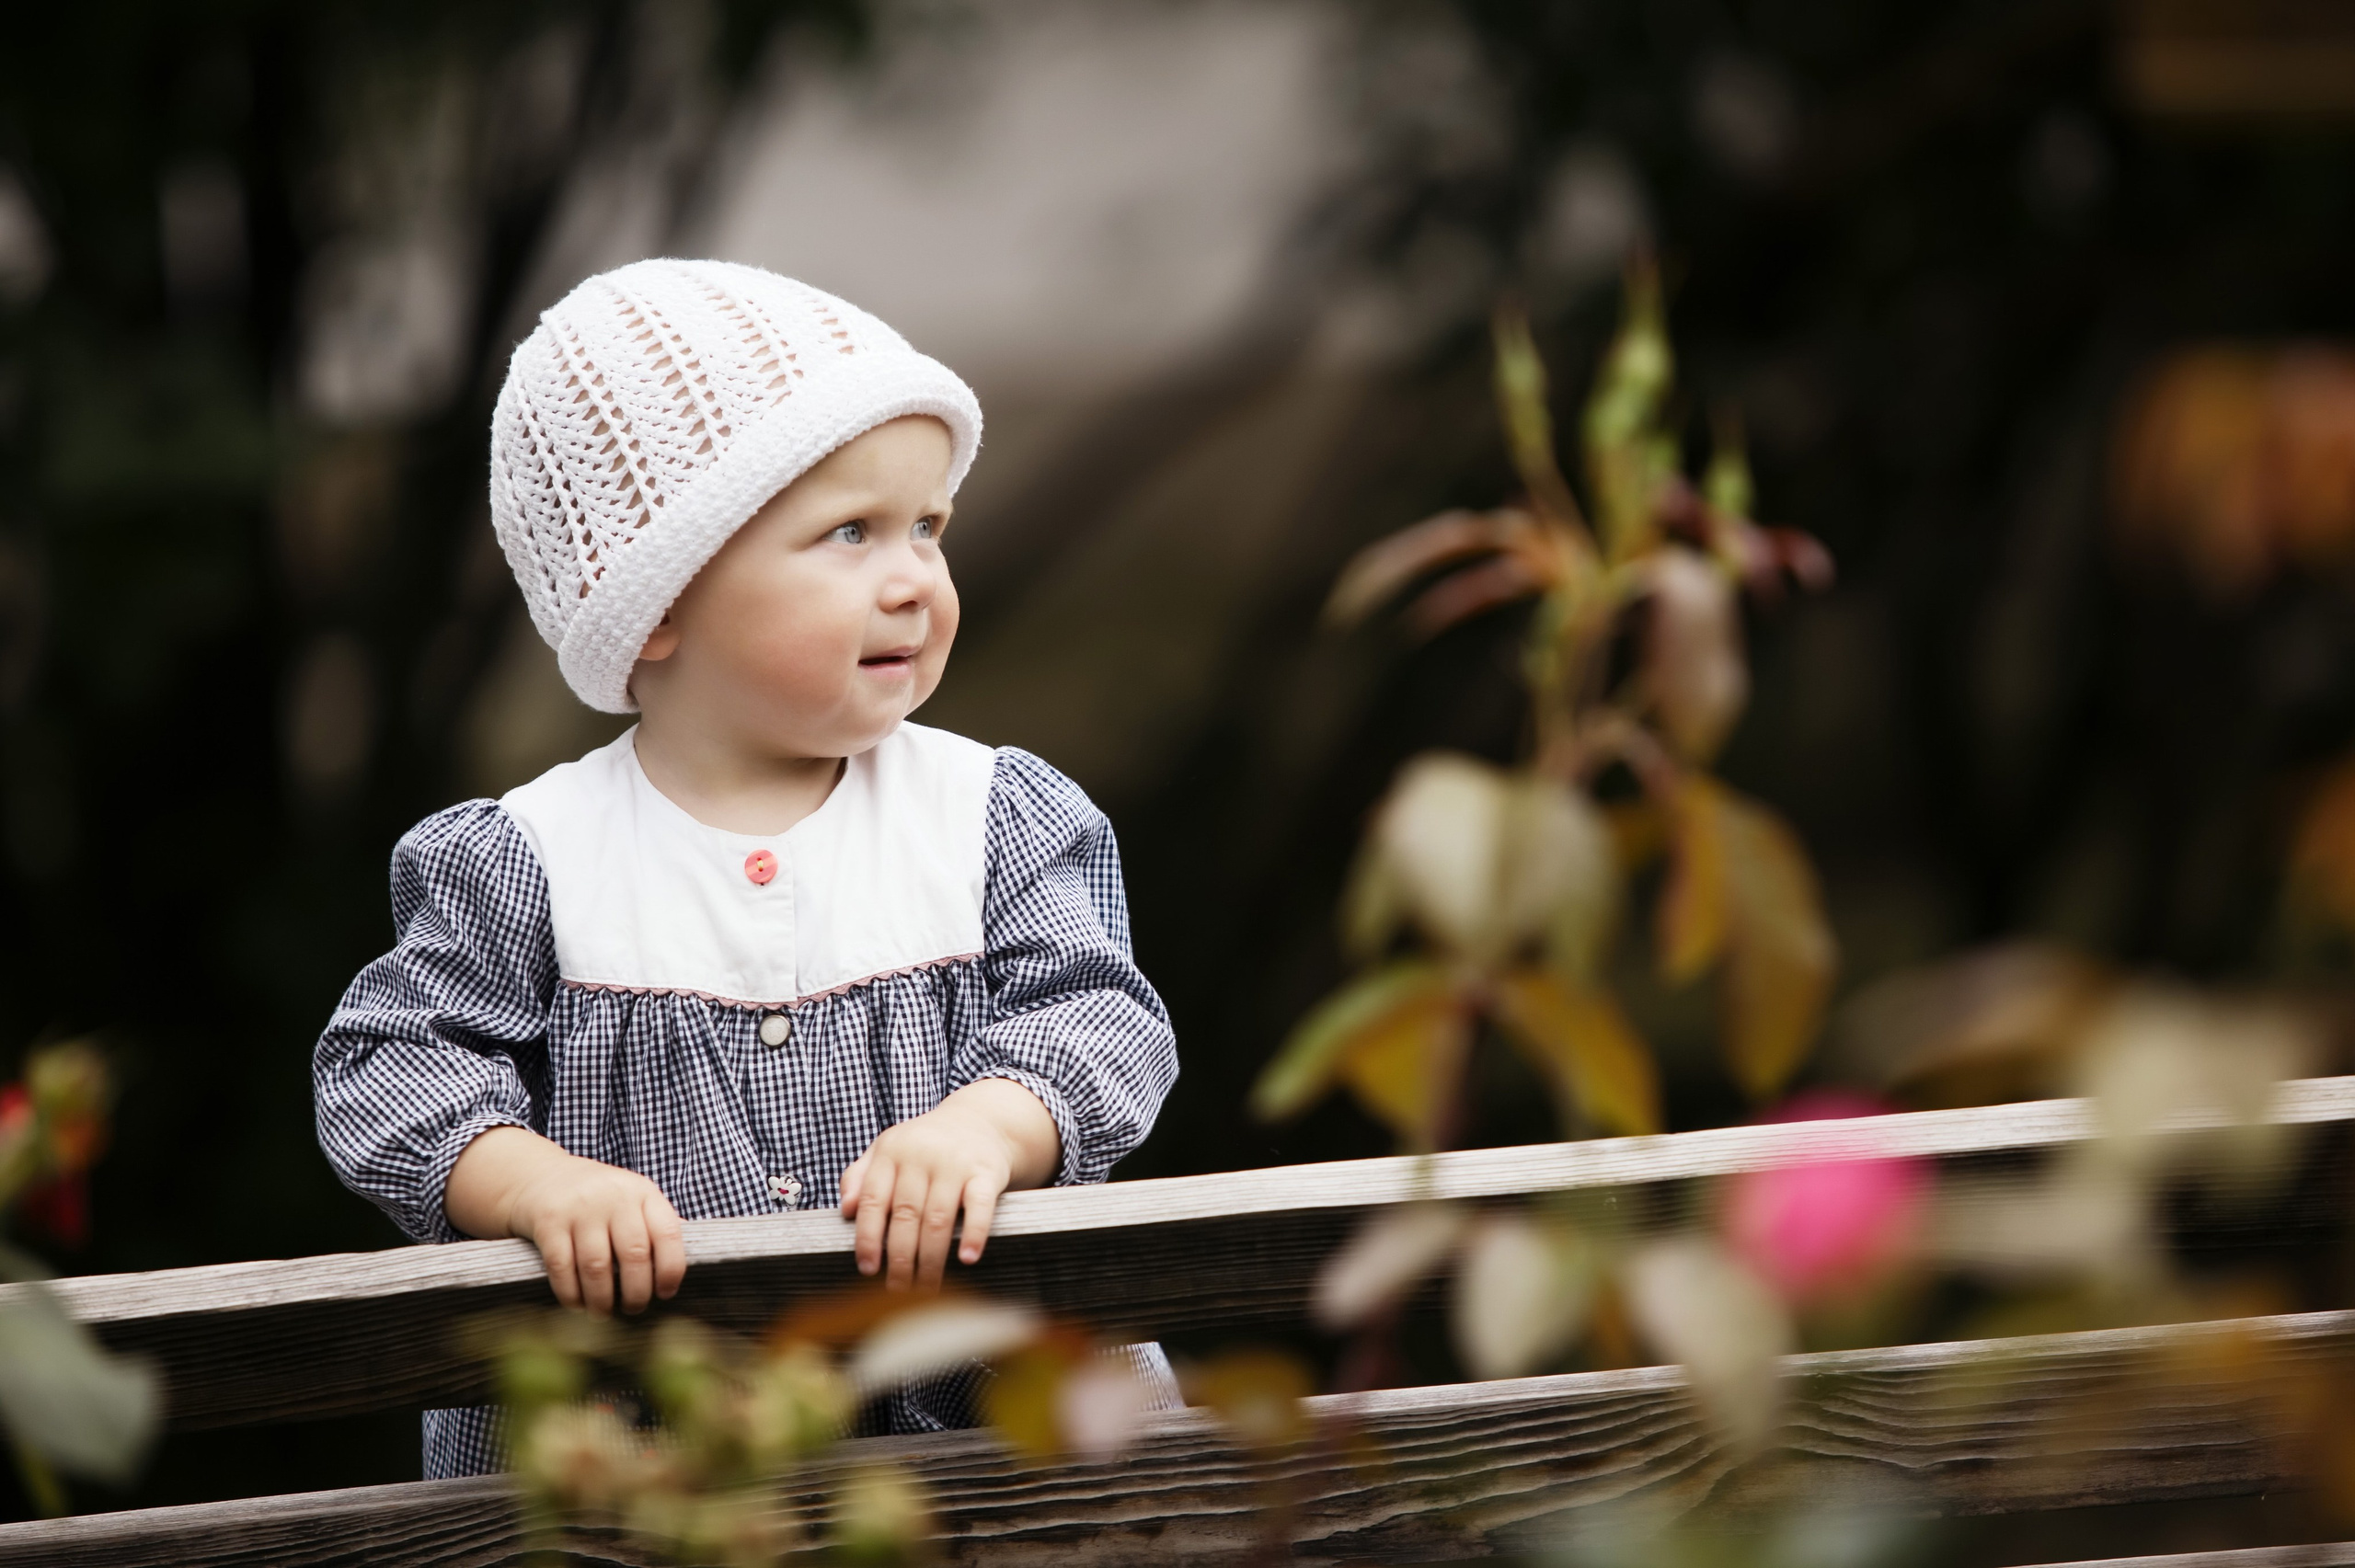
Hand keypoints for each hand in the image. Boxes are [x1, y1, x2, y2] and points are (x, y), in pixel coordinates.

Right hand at [446, 1126, 685, 1314]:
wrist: (542, 1175)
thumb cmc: (598, 1198)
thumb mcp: (632, 1198)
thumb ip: (654, 1226)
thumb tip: (682, 1267)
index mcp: (643, 1192)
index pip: (668, 1234)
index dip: (670, 1270)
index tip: (665, 1293)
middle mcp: (615, 1196)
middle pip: (634, 1255)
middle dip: (636, 1293)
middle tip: (633, 1309)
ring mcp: (580, 1208)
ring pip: (597, 1267)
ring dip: (602, 1300)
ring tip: (604, 1312)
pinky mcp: (549, 1222)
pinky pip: (562, 1268)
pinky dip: (571, 1294)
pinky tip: (577, 1304)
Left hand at [840, 1078, 1058, 1290]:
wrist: (980, 1120)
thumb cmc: (925, 1144)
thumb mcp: (887, 1149)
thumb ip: (859, 1177)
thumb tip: (844, 1210)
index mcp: (892, 1151)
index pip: (873, 1200)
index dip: (868, 1238)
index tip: (868, 1269)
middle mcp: (921, 1155)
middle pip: (905, 1215)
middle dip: (900, 1259)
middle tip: (898, 1292)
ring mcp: (955, 1163)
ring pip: (938, 1218)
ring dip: (931, 1260)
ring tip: (926, 1290)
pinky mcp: (986, 1172)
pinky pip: (980, 1206)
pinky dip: (975, 1234)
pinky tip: (967, 1259)